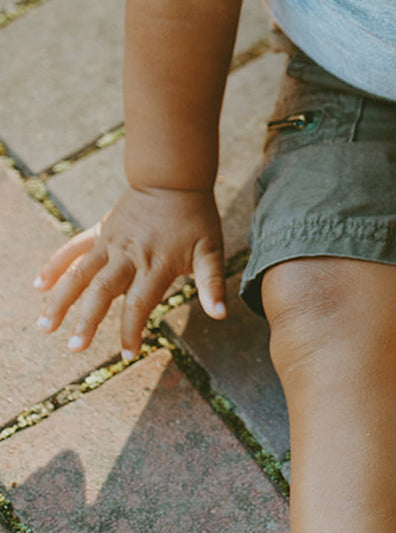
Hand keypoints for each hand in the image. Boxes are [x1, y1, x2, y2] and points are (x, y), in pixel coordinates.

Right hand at [34, 186, 226, 359]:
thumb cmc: (196, 218)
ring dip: (61, 300)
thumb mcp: (211, 250)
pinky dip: (55, 265)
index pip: (139, 304)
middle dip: (87, 321)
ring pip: (79, 274)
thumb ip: (212, 284)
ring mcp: (111, 243)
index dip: (132, 330)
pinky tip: (39, 285)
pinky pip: (73, 248)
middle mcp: (129, 255)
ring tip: (45, 326)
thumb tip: (221, 314)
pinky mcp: (101, 231)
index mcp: (156, 264)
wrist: (174, 178)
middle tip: (75, 348)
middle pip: (102, 292)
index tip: (128, 354)